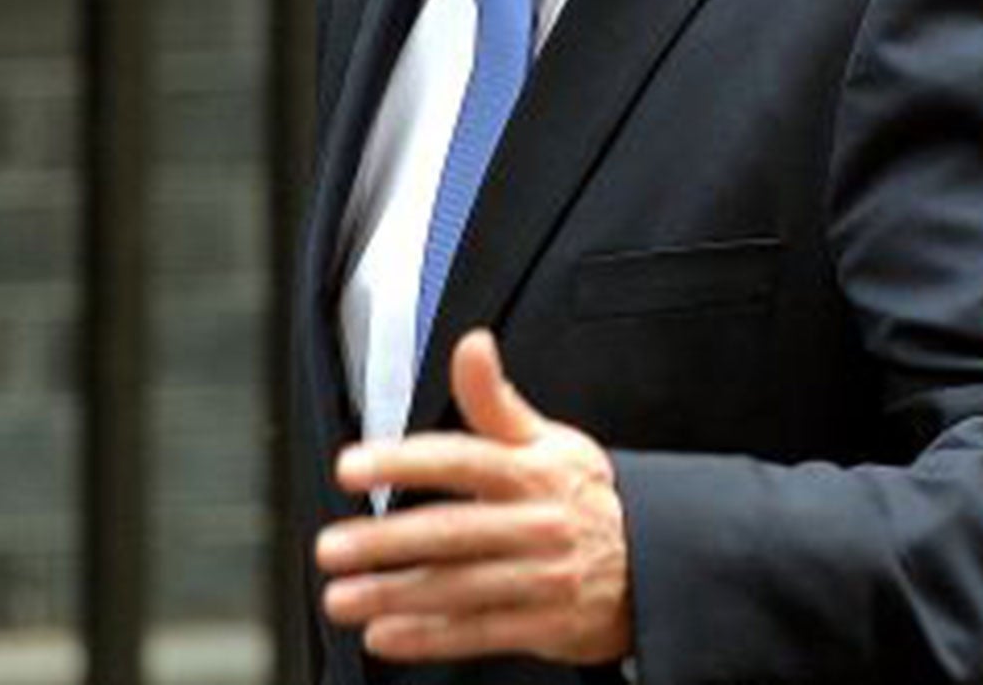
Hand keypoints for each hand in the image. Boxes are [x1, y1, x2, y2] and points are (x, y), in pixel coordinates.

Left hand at [314, 329, 632, 663]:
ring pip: (459, 587)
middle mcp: (540, 522)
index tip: (351, 466)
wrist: (651, 560)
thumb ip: (495, 400)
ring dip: (394, 594)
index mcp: (535, 470)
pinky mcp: (547, 623)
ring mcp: (545, 575)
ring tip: (341, 597)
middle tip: (331, 547)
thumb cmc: (580, 495)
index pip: (463, 459)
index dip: (404, 462)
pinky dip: (429, 637)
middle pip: (453, 531)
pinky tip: (386, 636)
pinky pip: (480, 632)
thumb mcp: (549, 439)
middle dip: (385, 541)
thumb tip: (471, 345)